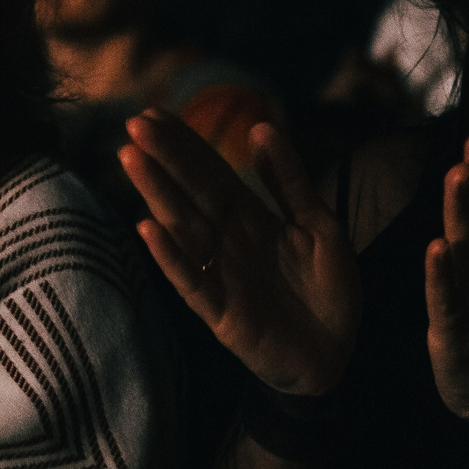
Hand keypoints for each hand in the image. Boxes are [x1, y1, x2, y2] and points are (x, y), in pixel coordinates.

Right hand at [126, 113, 360, 396]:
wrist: (336, 353)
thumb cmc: (327, 289)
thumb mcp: (319, 226)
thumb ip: (289, 182)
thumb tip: (261, 127)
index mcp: (250, 217)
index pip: (210, 173)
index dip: (185, 144)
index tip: (153, 114)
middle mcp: (226, 240)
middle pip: (191, 193)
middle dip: (164, 159)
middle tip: (134, 126)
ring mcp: (219, 274)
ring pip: (183, 228)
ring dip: (157, 194)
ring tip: (132, 160)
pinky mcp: (219, 312)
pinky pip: (191, 280)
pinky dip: (170, 256)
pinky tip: (148, 228)